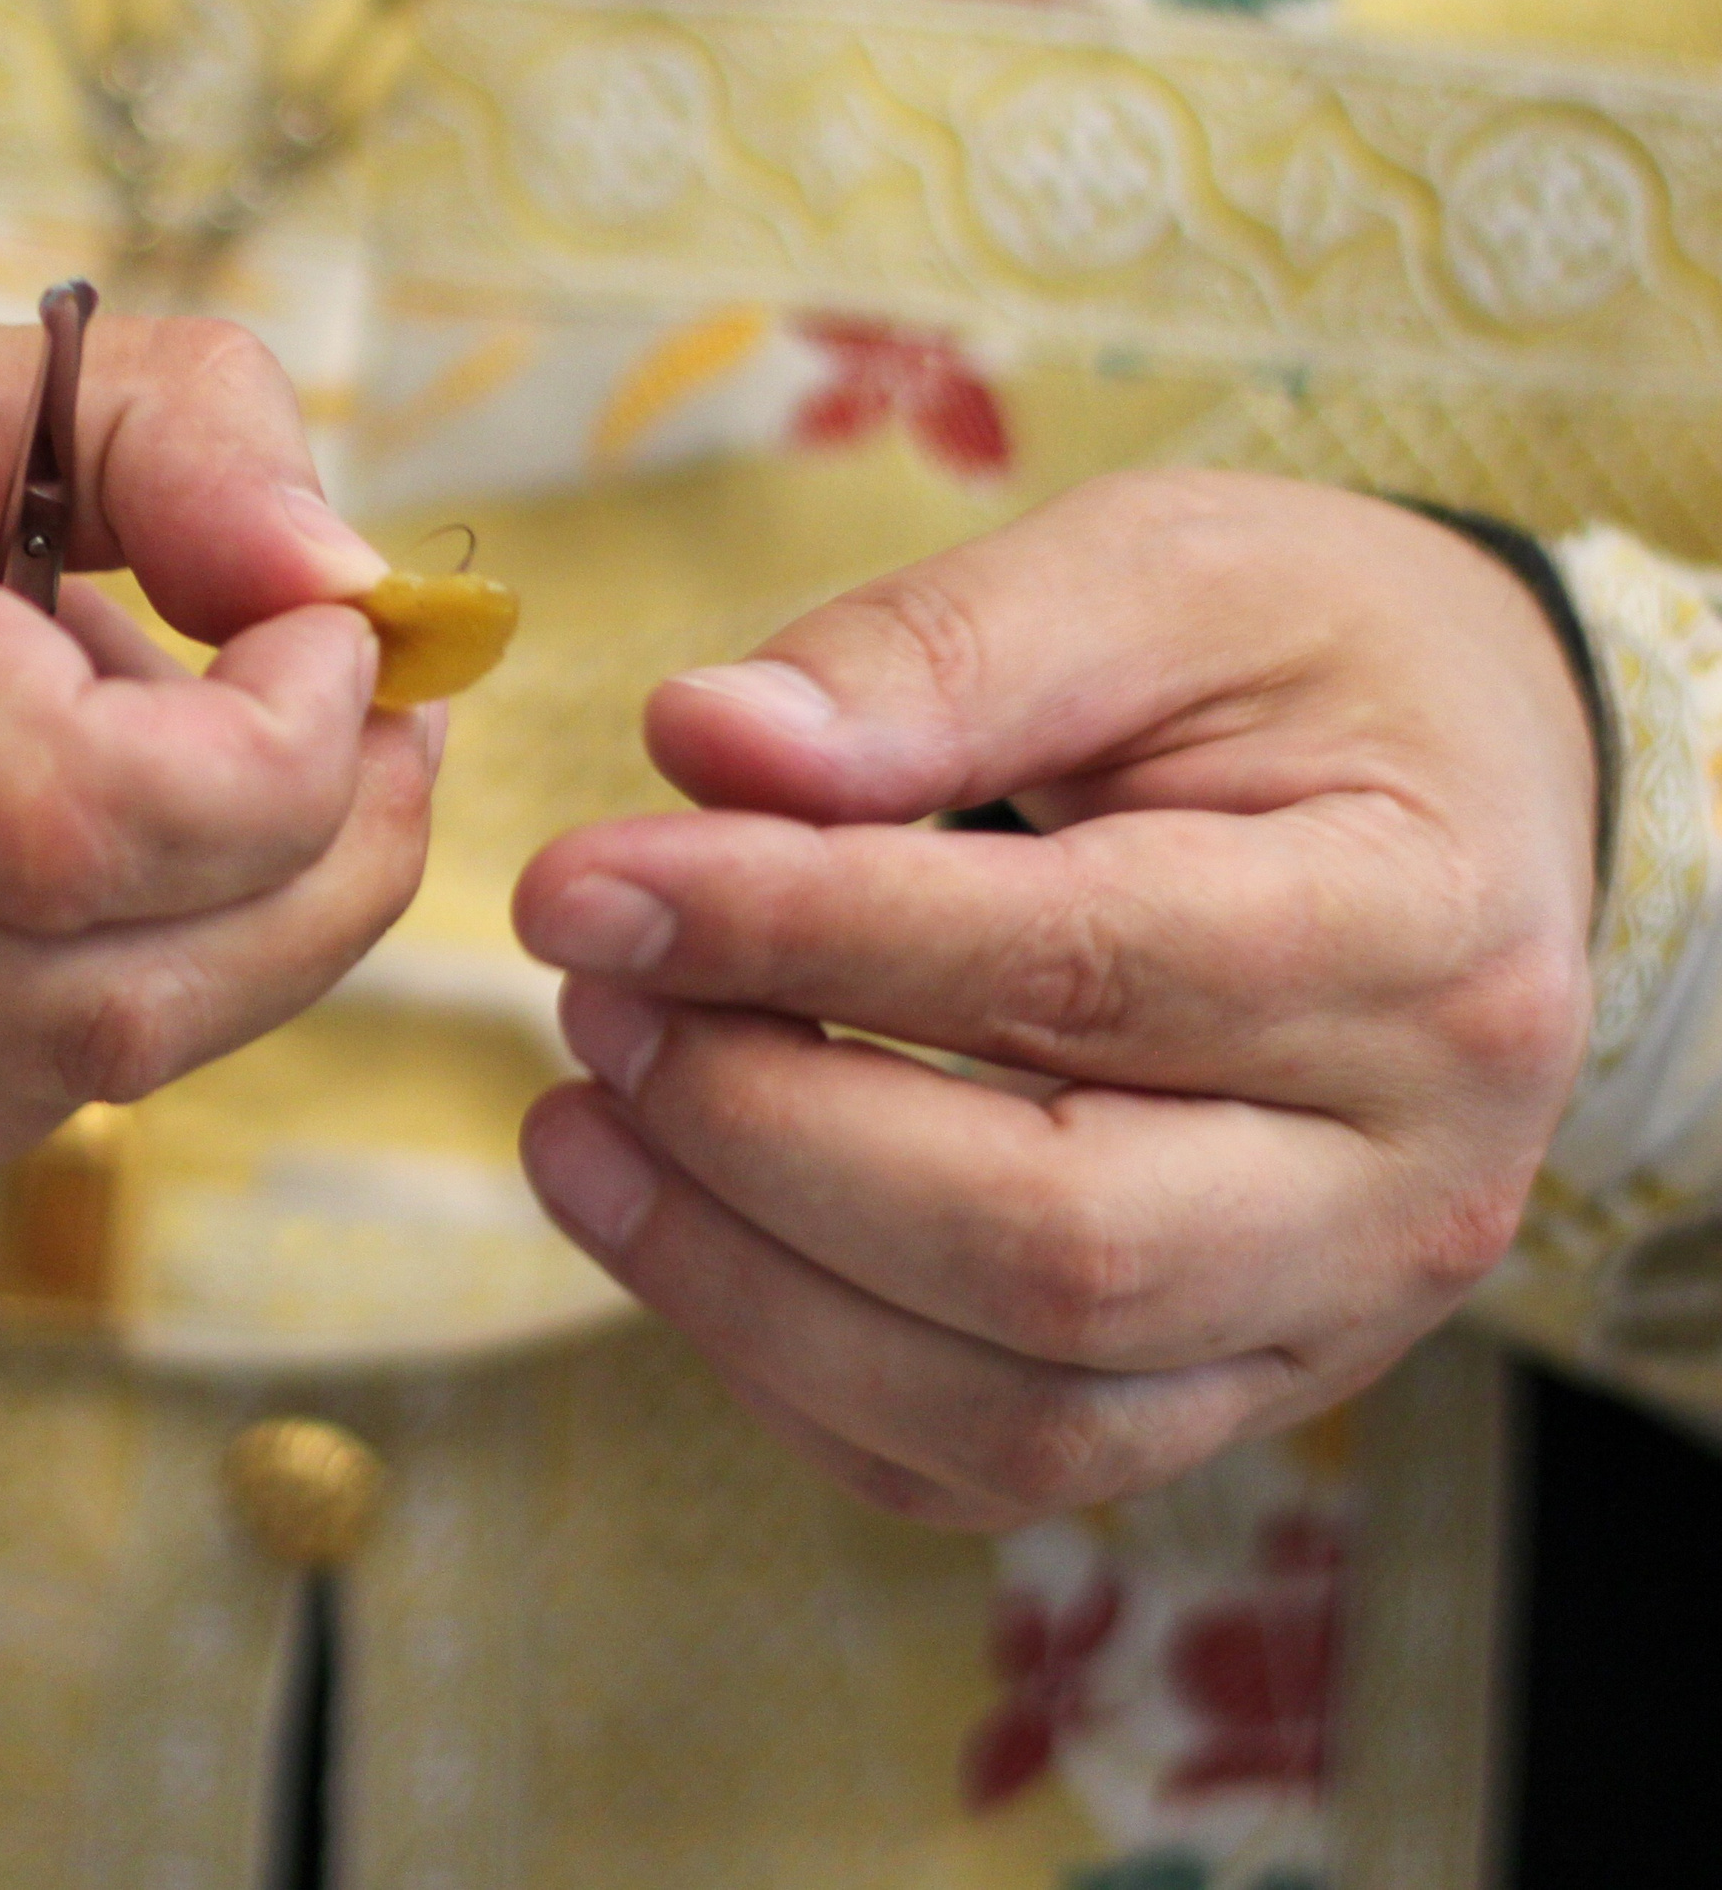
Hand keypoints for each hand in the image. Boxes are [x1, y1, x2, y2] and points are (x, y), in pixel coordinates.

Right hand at [0, 265, 433, 1221]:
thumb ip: (154, 426)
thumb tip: (354, 578)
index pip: (73, 814)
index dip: (286, 752)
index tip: (336, 638)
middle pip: (108, 989)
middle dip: (318, 866)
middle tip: (370, 730)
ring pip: (69, 1076)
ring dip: (213, 932)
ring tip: (182, 766)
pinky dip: (83, 997)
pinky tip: (40, 872)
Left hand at [513, 472, 1596, 1529]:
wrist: (1459, 789)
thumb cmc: (1300, 657)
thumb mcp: (1149, 577)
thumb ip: (932, 660)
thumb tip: (702, 742)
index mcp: (1416, 935)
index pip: (1075, 971)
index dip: (796, 933)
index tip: (584, 887)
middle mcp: (1410, 1182)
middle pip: (1053, 1248)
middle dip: (760, 1132)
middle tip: (589, 997)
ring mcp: (1331, 1322)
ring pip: (1016, 1412)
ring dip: (745, 1282)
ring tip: (584, 1116)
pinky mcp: (1231, 1389)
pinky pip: (997, 1467)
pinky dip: (801, 1375)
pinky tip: (681, 1224)